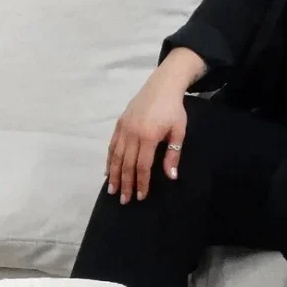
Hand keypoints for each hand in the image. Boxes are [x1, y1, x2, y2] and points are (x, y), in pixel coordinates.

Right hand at [105, 77, 187, 204]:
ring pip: (115, 156)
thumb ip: (173, 154)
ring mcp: (123, 128)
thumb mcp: (178, 131)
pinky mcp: (119, 123)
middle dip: (125, 184)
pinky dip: (109, 160)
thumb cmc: (174, 110)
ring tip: (112, 190)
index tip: (141, 196)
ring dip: (113, 175)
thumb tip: (171, 176)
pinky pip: (112, 145)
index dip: (141, 183)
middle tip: (124, 200)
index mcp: (148, 136)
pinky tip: (107, 171)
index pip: (142, 166)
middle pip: (126, 164)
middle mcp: (132, 133)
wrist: (162, 85)